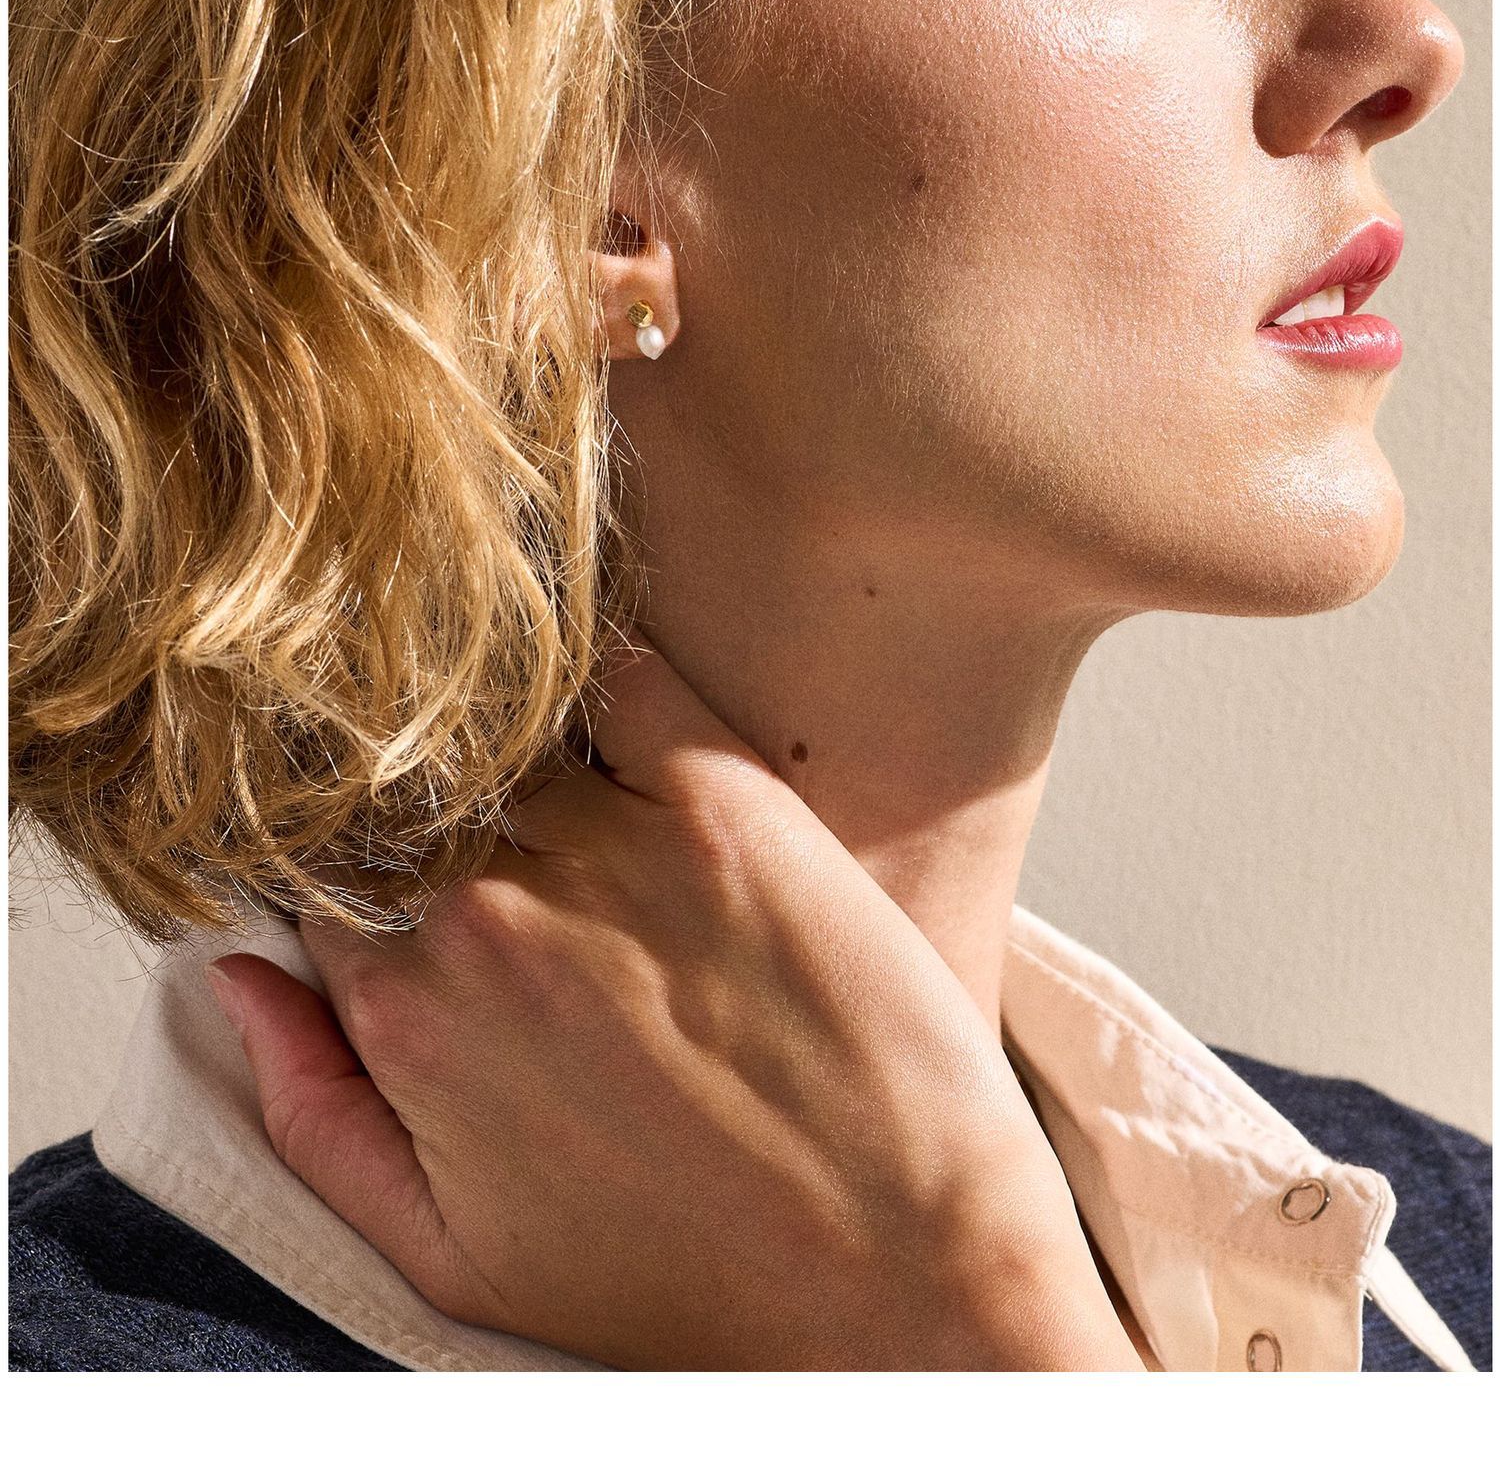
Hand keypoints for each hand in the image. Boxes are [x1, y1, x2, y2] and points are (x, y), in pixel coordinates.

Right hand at [210, 643, 1142, 1370]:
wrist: (900, 1282)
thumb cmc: (686, 1276)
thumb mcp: (449, 1252)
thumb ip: (313, 1113)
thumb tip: (241, 978)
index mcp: (410, 1015)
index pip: (329, 870)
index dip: (368, 858)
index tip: (417, 854)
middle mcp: (491, 917)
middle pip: (416, 792)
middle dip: (441, 796)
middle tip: (511, 809)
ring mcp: (614, 852)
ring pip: (513, 732)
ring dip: (521, 731)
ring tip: (567, 752)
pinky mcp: (734, 809)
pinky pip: (632, 680)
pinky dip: (611, 671)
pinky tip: (625, 693)